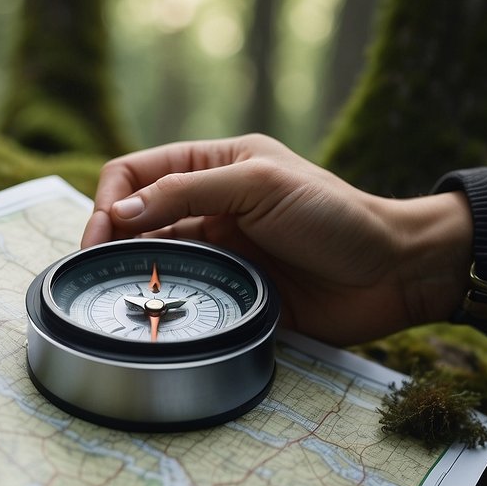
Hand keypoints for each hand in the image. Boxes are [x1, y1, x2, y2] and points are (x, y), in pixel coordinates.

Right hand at [81, 134, 472, 344]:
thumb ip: (187, 192)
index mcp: (214, 169)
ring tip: (118, 296)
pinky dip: (162, 306)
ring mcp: (219, 255)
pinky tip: (155, 316)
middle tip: (95, 272)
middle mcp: (209, 209)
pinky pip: (183, 300)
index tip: (102, 234)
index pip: (136, 173)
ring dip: (132, 276)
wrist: (391, 274)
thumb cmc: (336, 218)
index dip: (109, 200)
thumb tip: (119, 212)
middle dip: (108, 242)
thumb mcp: (260, 185)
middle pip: (135, 221)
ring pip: (153, 263)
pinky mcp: (231, 296)